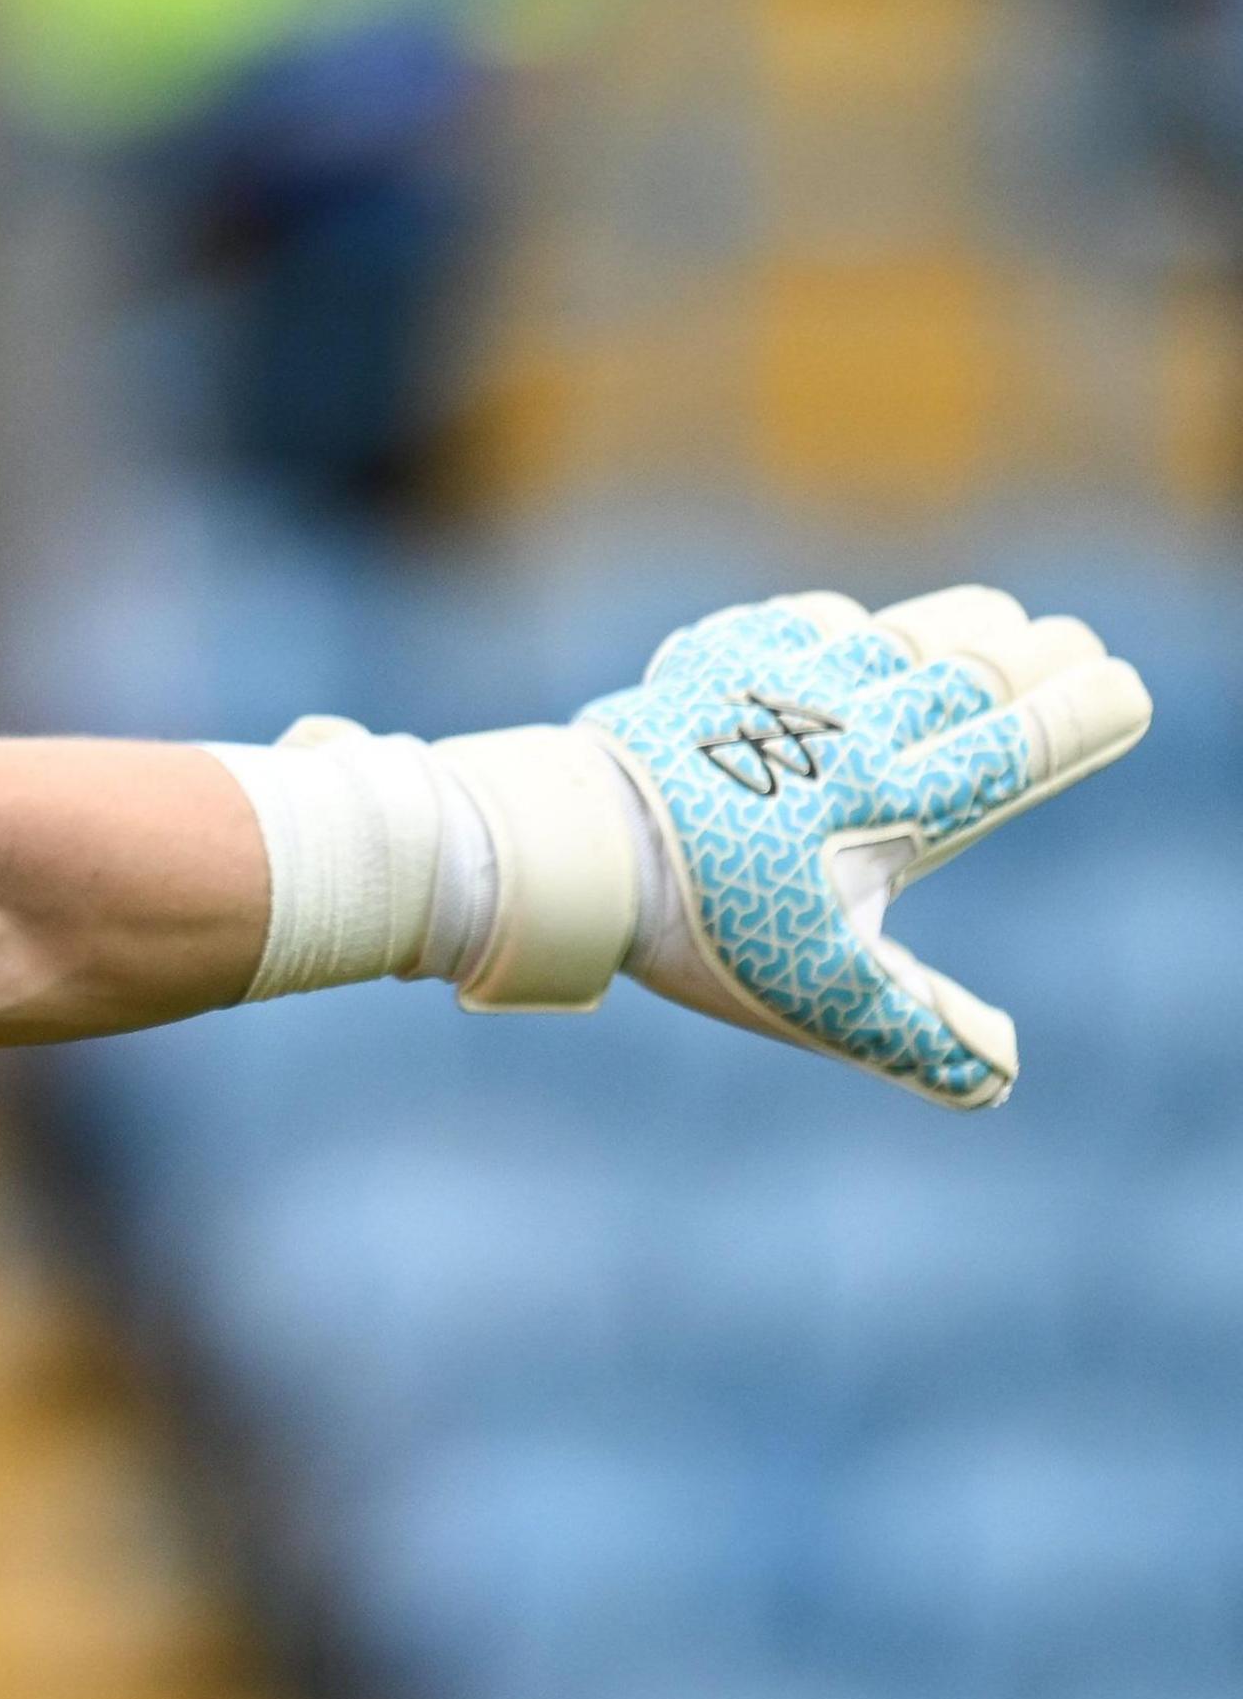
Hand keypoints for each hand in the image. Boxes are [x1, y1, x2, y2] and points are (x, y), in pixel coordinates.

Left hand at [558, 585, 1148, 1105]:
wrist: (574, 846)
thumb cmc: (702, 924)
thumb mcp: (816, 993)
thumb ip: (916, 1030)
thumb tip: (997, 1077)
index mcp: (893, 805)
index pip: (1013, 749)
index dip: (1080, 718)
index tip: (1124, 692)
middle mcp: (851, 731)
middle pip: (969, 676)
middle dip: (1035, 658)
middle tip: (1072, 645)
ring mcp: (781, 690)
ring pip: (895, 638)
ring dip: (954, 627)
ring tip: (996, 622)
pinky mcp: (711, 666)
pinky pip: (795, 624)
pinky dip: (837, 623)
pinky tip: (845, 629)